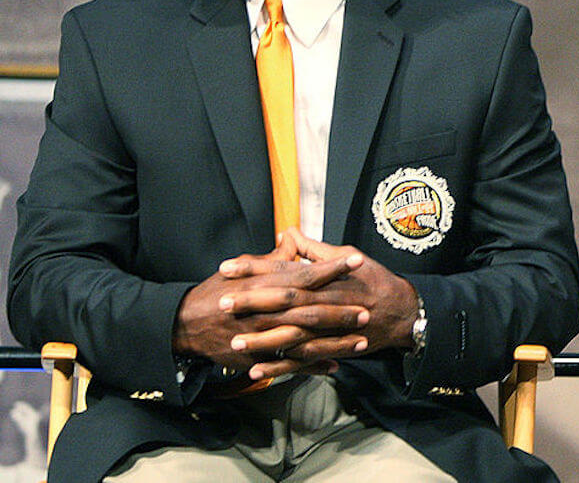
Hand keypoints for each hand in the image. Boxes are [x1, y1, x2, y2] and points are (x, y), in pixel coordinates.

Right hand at [172, 235, 365, 375]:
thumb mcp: (242, 270)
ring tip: (361, 339)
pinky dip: (312, 365)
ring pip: (305, 339)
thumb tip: (292, 240)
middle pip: (308, 309)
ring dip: (333, 340)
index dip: (330, 267)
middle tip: (366, 308)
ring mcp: (263, 337)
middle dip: (339, 310)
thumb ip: (271, 258)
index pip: (303, 274)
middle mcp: (266, 311)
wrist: (185, 325)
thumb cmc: (216, 293)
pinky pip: (289, 364)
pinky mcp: (258, 358)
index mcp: (264, 285)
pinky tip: (335, 365)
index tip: (355, 260)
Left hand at [226, 229, 419, 379]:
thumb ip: (314, 248)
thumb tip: (288, 232)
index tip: (227, 268)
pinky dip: (281, 367)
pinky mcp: (331, 347)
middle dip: (251, 302)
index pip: (283, 270)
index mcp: (324, 278)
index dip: (254, 269)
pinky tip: (258, 371)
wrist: (402, 311)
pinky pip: (303, 360)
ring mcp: (328, 328)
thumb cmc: (374, 281)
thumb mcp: (348, 255)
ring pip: (290, 335)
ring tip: (234, 342)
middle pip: (282, 301)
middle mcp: (324, 301)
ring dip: (262, 340)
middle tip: (221, 303)